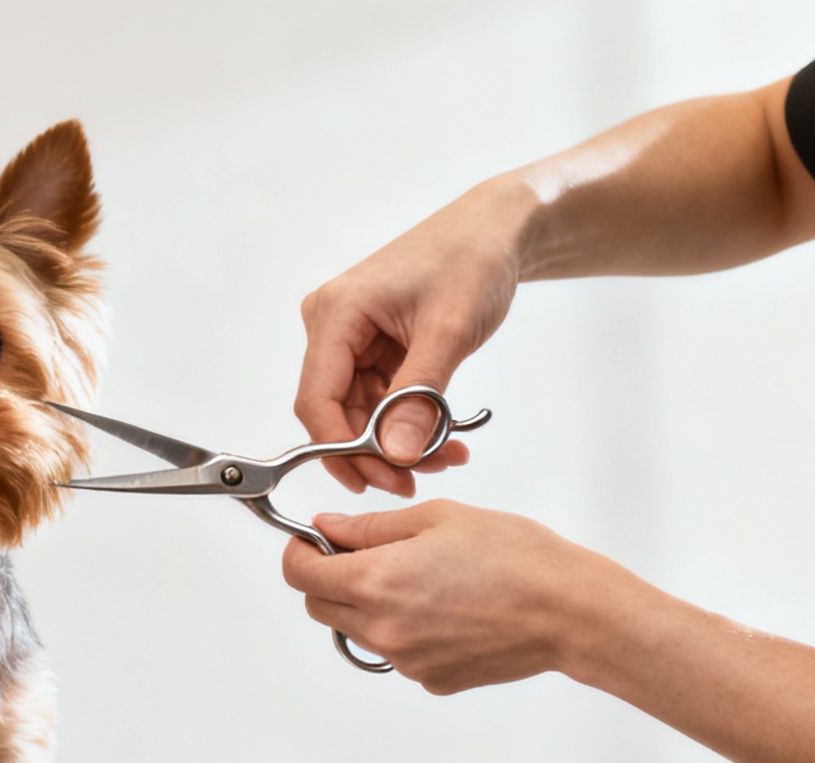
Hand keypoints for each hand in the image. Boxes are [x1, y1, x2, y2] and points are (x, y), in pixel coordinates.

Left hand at [279, 500, 624, 693]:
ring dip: (367, 606)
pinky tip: (446, 608)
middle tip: (366, 553)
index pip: (300, 575)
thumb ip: (371, 528)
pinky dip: (405, 630)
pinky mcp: (432, 679)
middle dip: (329, 579)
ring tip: (420, 579)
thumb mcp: (438, 519)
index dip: (302, 552)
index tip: (316, 540)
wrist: (569, 611)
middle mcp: (383, 629)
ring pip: (358, 632)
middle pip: (321, 608)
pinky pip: (397, 653)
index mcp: (376, 582)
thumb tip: (327, 530)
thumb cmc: (516, 557)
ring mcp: (406, 662)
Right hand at [295, 178, 530, 495]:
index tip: (381, 478)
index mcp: (336, 314)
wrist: (497, 230)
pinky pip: (383, 401)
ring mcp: (353, 339)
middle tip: (418, 481)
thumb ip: (419, 398)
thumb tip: (397, 456)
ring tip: (448, 458)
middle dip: (378, 452)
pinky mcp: (375, 348)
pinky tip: (446, 439)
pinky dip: (412, 423)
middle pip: (336, 413)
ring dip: (401, 443)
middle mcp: (333, 327)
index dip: (341, 448)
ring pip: (363, 414)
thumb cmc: (472, 259)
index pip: (317, 399)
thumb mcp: (449, 331)